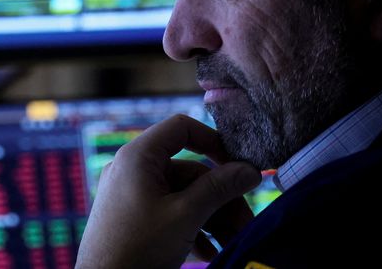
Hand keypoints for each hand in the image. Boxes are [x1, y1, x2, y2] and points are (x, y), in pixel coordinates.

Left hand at [75, 114, 261, 268]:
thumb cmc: (138, 249)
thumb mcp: (185, 216)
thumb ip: (219, 189)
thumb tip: (251, 170)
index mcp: (138, 156)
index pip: (181, 128)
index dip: (214, 140)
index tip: (240, 165)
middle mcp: (132, 169)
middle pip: (188, 169)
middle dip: (220, 197)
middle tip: (248, 223)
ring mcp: (130, 194)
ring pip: (182, 195)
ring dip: (211, 217)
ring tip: (232, 242)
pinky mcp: (132, 217)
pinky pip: (168, 212)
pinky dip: (191, 228)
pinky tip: (210, 252)